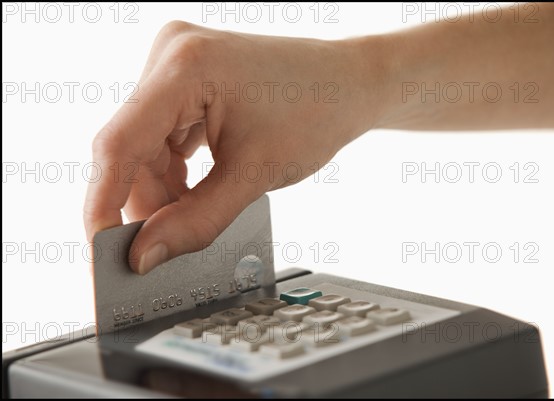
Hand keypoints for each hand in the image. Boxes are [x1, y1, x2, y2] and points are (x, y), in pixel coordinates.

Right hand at [84, 21, 376, 274]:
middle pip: (131, 150)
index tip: (103, 251)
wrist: (348, 84)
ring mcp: (176, 66)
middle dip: (146, 204)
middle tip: (157, 250)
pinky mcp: (186, 82)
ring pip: (145, 149)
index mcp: (185, 67)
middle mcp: (171, 56)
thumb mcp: (254, 175)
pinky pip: (163, 138)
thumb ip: (195, 221)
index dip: (104, 204)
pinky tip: (194, 194)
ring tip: (191, 219)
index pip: (118, 143)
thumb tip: (144, 255)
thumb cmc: (317, 112)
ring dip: (162, 192)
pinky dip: (175, 174)